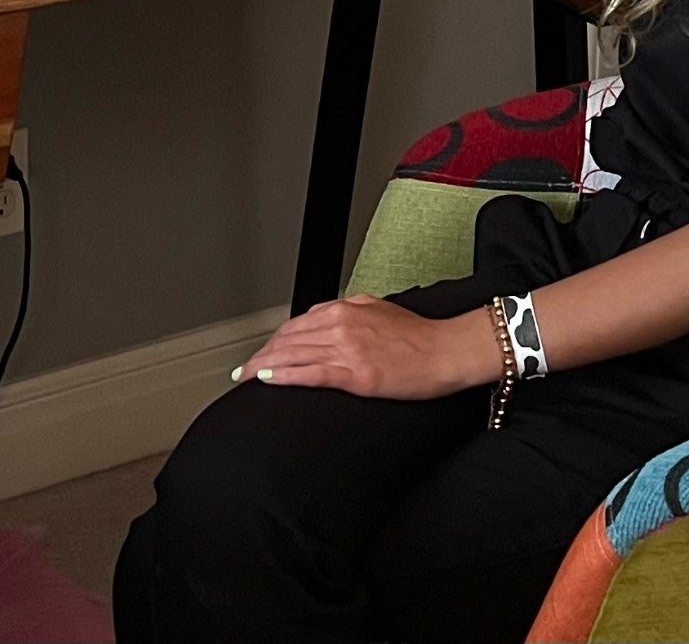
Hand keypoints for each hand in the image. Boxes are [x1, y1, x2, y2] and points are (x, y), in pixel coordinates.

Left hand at [229, 296, 501, 399]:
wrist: (446, 351)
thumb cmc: (418, 336)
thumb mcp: (377, 311)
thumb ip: (348, 315)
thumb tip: (325, 323)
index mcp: (344, 309)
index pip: (296, 324)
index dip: (273, 340)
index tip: (260, 353)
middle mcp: (340, 324)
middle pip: (287, 338)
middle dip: (261, 355)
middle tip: (242, 370)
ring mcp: (346, 347)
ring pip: (292, 354)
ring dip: (264, 366)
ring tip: (246, 378)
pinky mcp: (355, 373)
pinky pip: (310, 372)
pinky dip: (285, 375)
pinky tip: (268, 379)